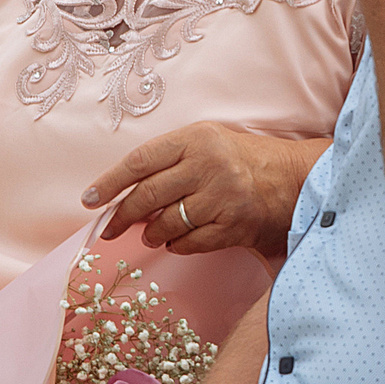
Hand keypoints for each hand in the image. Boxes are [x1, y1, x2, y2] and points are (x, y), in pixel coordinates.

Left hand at [82, 123, 325, 257]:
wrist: (296, 178)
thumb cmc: (243, 159)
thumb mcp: (207, 142)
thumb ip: (169, 160)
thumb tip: (125, 194)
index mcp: (196, 138)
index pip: (140, 162)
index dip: (109, 183)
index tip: (89, 200)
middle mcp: (208, 165)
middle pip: (148, 195)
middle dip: (122, 216)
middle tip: (109, 228)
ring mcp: (222, 197)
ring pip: (167, 222)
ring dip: (152, 232)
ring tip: (150, 233)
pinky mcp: (234, 226)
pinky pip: (190, 243)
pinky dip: (176, 245)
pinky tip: (176, 241)